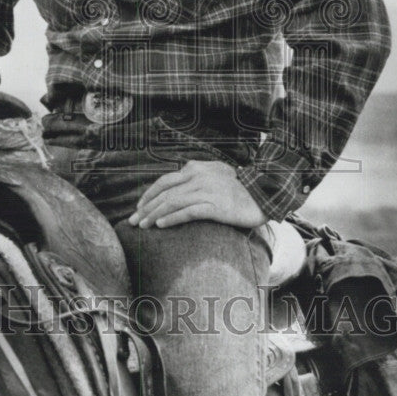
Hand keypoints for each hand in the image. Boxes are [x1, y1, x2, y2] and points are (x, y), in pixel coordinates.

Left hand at [127, 159, 267, 229]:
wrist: (263, 195)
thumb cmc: (238, 190)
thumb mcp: (214, 176)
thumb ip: (195, 179)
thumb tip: (174, 190)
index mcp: (196, 168)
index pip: (165, 181)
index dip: (149, 195)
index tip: (139, 208)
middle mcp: (199, 177)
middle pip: (165, 193)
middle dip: (146, 208)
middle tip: (133, 222)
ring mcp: (207, 191)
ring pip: (173, 202)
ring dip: (154, 215)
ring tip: (143, 226)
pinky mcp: (215, 206)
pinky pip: (188, 212)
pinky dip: (172, 218)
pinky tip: (161, 226)